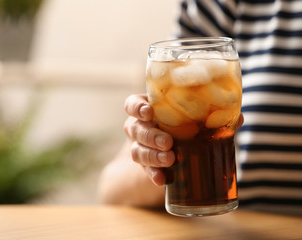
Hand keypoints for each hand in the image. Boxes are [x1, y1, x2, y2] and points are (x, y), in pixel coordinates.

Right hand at [123, 94, 244, 186]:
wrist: (171, 154)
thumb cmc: (183, 128)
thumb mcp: (193, 120)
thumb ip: (212, 117)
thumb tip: (238, 118)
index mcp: (149, 111)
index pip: (132, 105)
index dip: (137, 108)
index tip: (149, 112)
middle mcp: (139, 128)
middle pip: (135, 129)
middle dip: (151, 136)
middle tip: (168, 142)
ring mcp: (140, 148)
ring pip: (137, 151)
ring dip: (152, 156)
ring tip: (170, 159)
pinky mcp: (146, 166)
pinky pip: (146, 171)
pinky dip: (154, 175)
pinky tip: (162, 180)